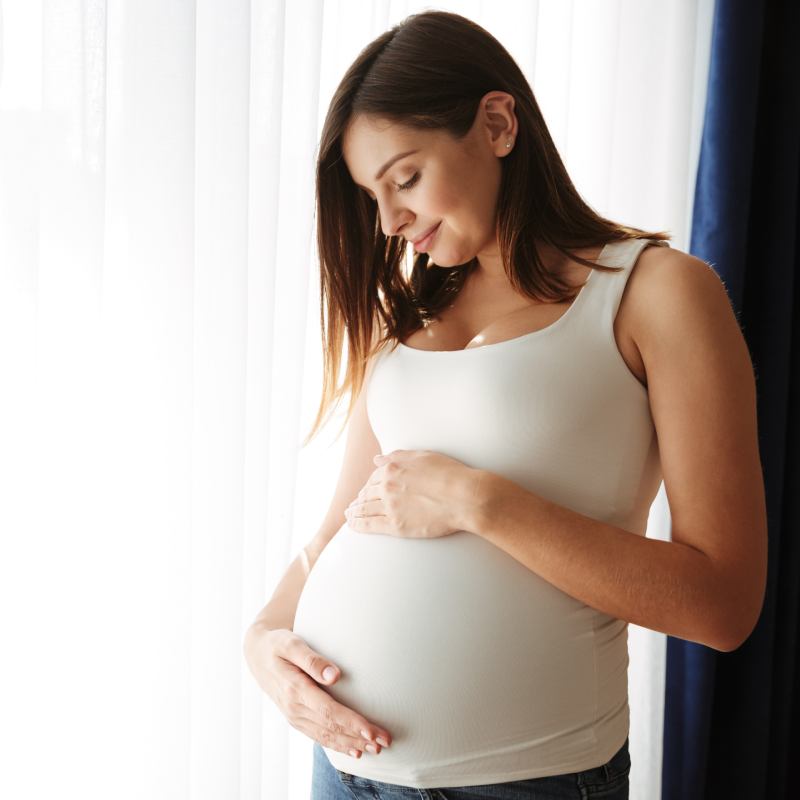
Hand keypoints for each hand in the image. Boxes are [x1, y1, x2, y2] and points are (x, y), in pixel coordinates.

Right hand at [242, 626, 391, 757]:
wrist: (257, 654)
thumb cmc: (278, 644)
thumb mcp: (291, 644)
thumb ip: (312, 659)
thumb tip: (335, 675)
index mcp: (295, 689)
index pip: (328, 711)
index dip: (351, 723)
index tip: (371, 730)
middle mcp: (294, 707)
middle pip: (331, 727)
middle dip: (358, 737)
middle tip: (384, 742)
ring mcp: (294, 715)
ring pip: (326, 736)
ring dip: (351, 744)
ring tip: (374, 750)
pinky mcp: (296, 718)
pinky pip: (318, 736)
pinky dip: (336, 744)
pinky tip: (353, 749)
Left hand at [344, 449, 482, 538]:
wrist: (465, 497)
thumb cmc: (450, 474)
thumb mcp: (423, 456)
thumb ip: (397, 456)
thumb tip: (376, 459)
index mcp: (393, 468)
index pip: (374, 477)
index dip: (369, 485)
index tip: (366, 490)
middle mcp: (387, 486)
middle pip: (367, 493)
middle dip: (359, 499)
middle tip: (354, 504)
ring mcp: (390, 507)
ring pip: (365, 509)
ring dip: (354, 512)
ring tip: (349, 515)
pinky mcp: (396, 525)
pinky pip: (369, 525)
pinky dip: (358, 525)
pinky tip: (352, 525)